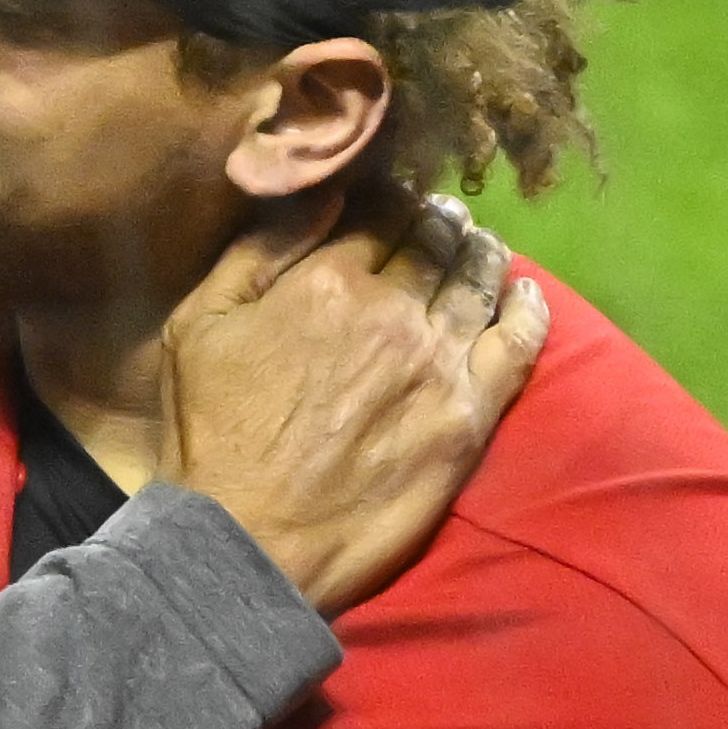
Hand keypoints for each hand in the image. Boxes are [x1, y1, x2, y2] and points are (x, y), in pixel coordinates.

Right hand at [158, 190, 547, 616]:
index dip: (389, 193)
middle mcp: (392, 310)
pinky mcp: (468, 417)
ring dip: (481, 252)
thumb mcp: (199, 322)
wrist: (251, 536)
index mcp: (324, 280)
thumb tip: (319, 192)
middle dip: (438, 218)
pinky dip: (528, 309)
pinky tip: (527, 291)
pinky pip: (518, 347)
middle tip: (441, 213)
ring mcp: (438, 363)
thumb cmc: (211, 428)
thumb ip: (259, 250)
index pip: (377, 211)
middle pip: (433, 240)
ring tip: (480, 242)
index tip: (393, 192)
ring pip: (477, 283)